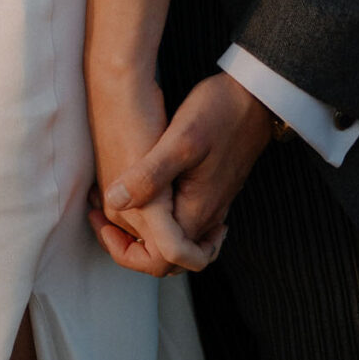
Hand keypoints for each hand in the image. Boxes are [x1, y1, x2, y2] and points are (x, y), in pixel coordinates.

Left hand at [102, 72, 275, 248]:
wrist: (257, 96)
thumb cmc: (220, 112)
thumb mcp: (181, 140)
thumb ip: (150, 175)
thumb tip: (114, 203)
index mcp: (195, 212)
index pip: (160, 262)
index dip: (125, 252)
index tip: (102, 222)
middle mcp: (207, 216)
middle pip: (167, 258)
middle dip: (130, 246)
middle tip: (101, 216)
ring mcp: (214, 204)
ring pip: (175, 239)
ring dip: (144, 233)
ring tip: (118, 206)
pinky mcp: (215, 190)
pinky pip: (185, 221)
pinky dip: (161, 218)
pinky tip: (146, 193)